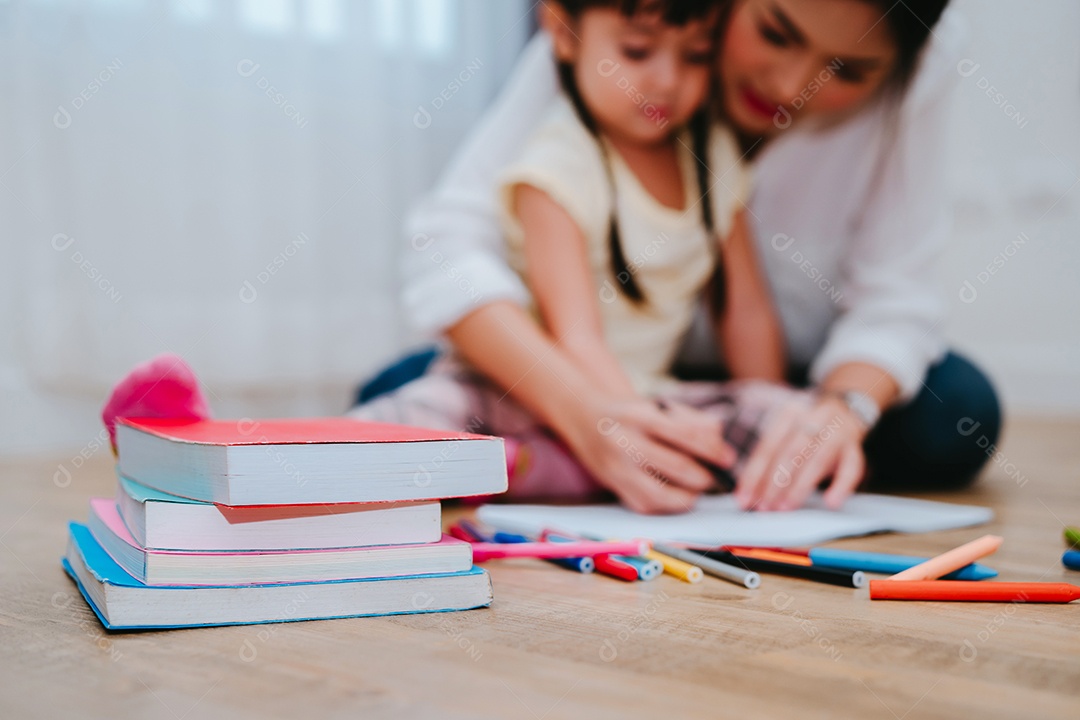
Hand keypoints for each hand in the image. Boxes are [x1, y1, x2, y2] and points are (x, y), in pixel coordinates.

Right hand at [561, 395, 735, 514]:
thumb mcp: (659, 407)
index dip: (712, 449)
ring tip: (698, 489)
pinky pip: (649, 505)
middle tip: (716, 478)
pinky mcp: (615, 488)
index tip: (728, 459)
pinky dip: (669, 504)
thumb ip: (693, 421)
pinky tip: (678, 494)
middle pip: (677, 467)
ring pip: (663, 494)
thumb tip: (722, 444)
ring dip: (689, 496)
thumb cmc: (634, 415)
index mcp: (639, 416)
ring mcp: (617, 469)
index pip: (685, 435)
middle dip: (705, 476)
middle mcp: (624, 442)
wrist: (588, 421)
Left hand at [735, 393, 867, 511]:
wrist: (846, 408)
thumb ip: (769, 459)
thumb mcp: (786, 433)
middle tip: (764, 506)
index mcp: (789, 415)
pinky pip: (852, 467)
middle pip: (791, 453)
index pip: (768, 447)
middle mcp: (813, 420)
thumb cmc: (806, 429)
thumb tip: (747, 494)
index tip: (744, 498)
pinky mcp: (855, 447)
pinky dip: (842, 485)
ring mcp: (837, 433)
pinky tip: (831, 502)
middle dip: (774, 483)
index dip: (754, 475)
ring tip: (785, 507)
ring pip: (817, 461)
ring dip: (800, 487)